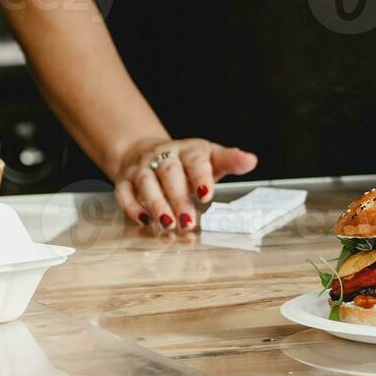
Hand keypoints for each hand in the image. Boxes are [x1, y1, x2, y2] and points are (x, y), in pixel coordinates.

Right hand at [112, 138, 257, 230]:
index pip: (195, 161)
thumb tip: (251, 160)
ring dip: (156, 204)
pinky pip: (124, 192)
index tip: (206, 195)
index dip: (200, 178)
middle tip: (188, 220)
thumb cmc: (187, 162)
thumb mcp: (210, 158)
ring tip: (168, 224)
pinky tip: (144, 220)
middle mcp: (163, 156)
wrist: (149, 153)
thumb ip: (230, 161)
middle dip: (178, 198)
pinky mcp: (125, 180)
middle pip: (169, 174)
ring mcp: (142, 168)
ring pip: (146, 183)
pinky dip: (132, 207)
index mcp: (188, 151)